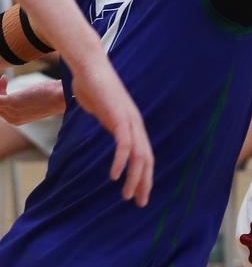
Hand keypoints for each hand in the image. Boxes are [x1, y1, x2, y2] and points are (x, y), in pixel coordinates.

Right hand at [0, 72, 64, 123]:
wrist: (61, 96)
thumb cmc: (51, 94)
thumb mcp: (33, 99)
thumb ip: (23, 100)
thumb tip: (21, 94)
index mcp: (17, 120)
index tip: (4, 79)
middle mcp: (12, 119)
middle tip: (4, 77)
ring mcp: (12, 112)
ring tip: (4, 78)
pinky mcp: (12, 102)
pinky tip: (3, 78)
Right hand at [70, 59, 153, 206]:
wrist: (89, 64)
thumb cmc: (91, 84)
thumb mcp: (100, 109)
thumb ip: (105, 119)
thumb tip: (100, 120)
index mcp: (132, 125)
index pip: (144, 155)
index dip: (143, 175)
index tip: (139, 193)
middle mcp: (135, 125)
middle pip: (147, 160)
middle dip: (144, 183)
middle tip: (139, 202)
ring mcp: (129, 121)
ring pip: (138, 156)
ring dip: (134, 178)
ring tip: (127, 195)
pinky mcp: (119, 117)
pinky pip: (124, 145)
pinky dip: (121, 162)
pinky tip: (115, 176)